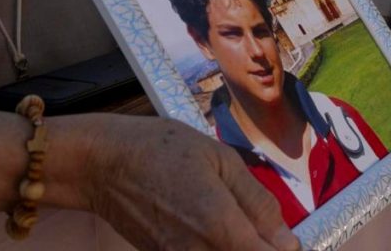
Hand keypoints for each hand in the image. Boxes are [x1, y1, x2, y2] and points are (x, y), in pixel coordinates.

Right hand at [72, 115, 299, 250]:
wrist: (103, 164)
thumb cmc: (159, 149)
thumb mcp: (218, 158)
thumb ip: (256, 200)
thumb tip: (286, 238)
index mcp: (221, 227)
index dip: (283, 250)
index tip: (283, 238)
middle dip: (260, 250)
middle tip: (261, 233)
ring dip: (237, 249)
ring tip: (233, 227)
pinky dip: (215, 250)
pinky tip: (210, 231)